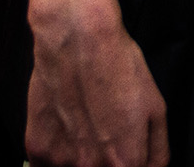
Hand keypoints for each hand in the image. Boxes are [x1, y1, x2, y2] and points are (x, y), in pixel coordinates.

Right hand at [25, 7, 169, 166]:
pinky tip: (67, 129)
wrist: (78, 39)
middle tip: (104, 136)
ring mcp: (60, 162)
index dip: (130, 165)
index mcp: (126, 162)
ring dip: (80, 161)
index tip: (125, 156)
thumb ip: (157, 153)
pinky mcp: (36, 149)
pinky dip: (57, 155)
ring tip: (85, 130)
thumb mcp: (156, 109)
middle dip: (106, 163)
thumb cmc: (118, 67)